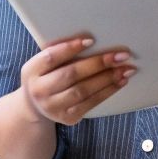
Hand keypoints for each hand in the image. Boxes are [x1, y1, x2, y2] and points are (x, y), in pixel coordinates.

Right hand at [16, 35, 135, 126]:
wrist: (34, 107)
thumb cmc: (45, 77)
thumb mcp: (42, 64)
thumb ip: (59, 53)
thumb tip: (93, 41)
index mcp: (32, 70)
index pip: (51, 57)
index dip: (70, 48)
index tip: (91, 40)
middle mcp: (40, 90)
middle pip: (71, 74)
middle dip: (98, 64)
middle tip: (120, 55)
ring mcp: (53, 106)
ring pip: (83, 91)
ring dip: (107, 79)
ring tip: (125, 69)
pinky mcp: (67, 117)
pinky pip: (91, 103)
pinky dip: (108, 91)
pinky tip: (120, 82)